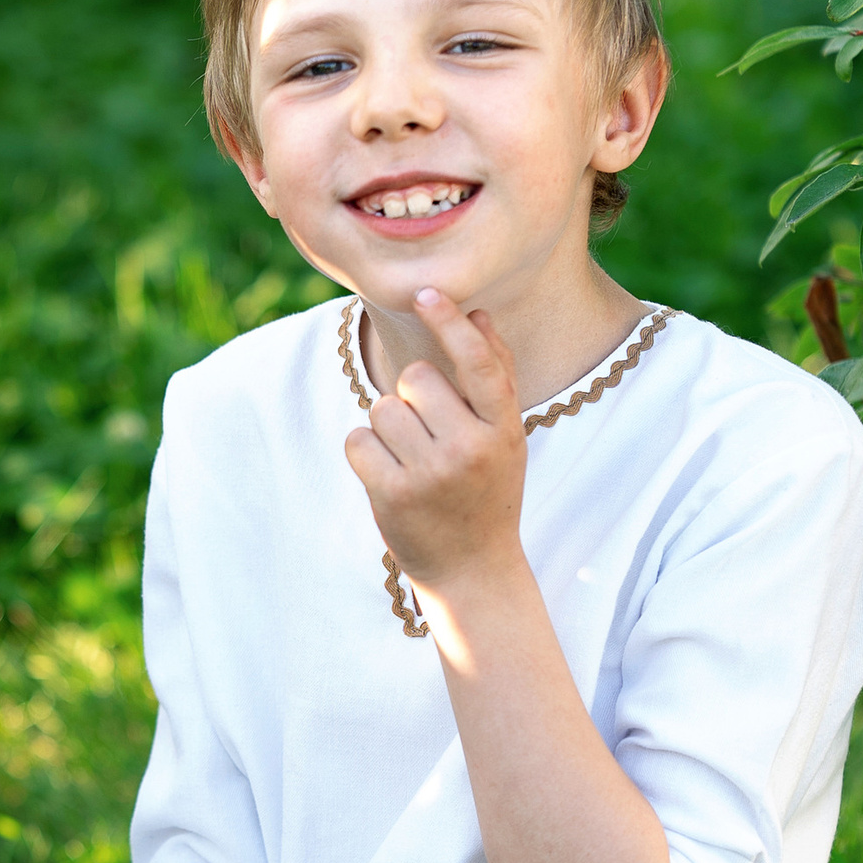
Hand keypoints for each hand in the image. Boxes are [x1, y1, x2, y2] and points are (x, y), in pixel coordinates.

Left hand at [344, 290, 525, 596]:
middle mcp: (470, 449)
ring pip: (381, 407)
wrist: (473, 570)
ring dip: (387, 427)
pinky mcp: (392, 494)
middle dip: (411, 398)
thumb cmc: (487, 491)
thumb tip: (479, 315)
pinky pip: (357, 440)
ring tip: (411, 461)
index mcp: (503, 429)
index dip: (450, 324)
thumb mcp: (506, 438)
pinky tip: (388, 476)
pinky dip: (365, 453)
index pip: (478, 363)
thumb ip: (496, 377)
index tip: (426, 292)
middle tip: (429, 437)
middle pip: (414, 378)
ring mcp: (430, 474)